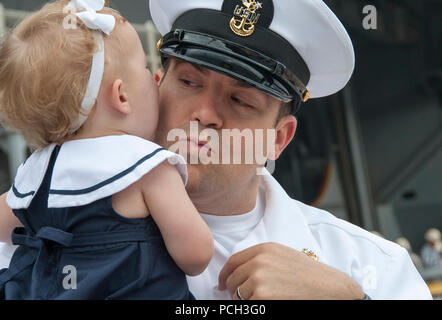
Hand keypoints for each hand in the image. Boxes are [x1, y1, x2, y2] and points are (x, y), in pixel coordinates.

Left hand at [218, 242, 364, 299]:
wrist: (330, 289)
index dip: (224, 275)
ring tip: (265, 300)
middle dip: (234, 292)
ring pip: (238, 295)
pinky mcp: (262, 296)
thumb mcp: (284, 256)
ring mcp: (259, 278)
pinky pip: (247, 305)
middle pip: (232, 280)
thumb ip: (260, 259)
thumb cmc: (310, 275)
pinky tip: (269, 304)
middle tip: (243, 299)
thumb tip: (236, 273)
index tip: (222, 284)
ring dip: (246, 302)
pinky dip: (253, 307)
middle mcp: (259, 261)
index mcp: (264, 249)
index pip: (233, 262)